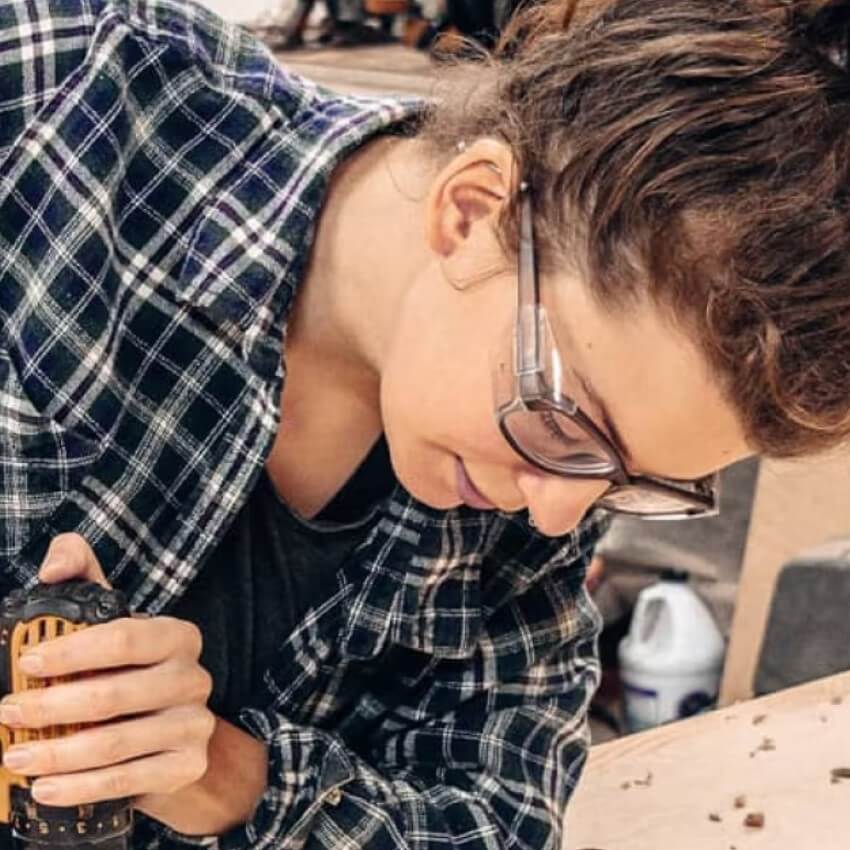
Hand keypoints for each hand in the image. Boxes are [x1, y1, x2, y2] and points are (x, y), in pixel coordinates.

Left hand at [0, 533, 215, 812]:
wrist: (170, 737)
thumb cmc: (128, 672)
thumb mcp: (108, 621)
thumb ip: (79, 578)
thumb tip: (53, 567)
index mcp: (177, 637)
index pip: (126, 638)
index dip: (74, 651)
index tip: (28, 661)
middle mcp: (193, 677)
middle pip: (115, 695)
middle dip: (51, 707)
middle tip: (7, 712)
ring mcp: (195, 724)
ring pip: (116, 743)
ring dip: (56, 753)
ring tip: (14, 755)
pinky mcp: (186, 765)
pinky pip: (126, 780)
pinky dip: (78, 787)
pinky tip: (44, 786)